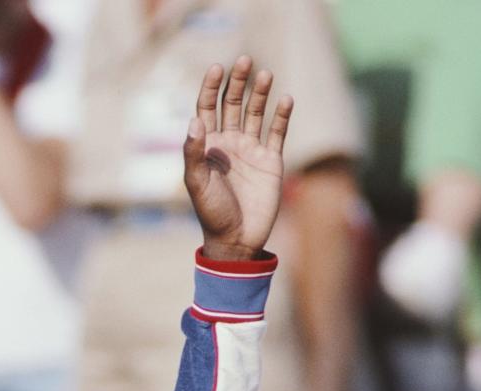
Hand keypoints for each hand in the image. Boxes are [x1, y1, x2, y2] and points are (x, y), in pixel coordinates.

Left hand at [183, 57, 291, 260]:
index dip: (211, 87)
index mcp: (208, 146)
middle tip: (245, 61)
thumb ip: (193, 153)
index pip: (208, 108)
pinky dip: (282, 116)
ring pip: (256, 113)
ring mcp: (251, 150)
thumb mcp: (196, 184)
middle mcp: (229, 143)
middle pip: (232, 104)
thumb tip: (195, 120)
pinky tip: (286, 99)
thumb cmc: (212, 214)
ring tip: (266, 74)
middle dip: (237, 82)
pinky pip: (278, 132)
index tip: (217, 68)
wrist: (237, 240)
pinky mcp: (271, 161)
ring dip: (260, 93)